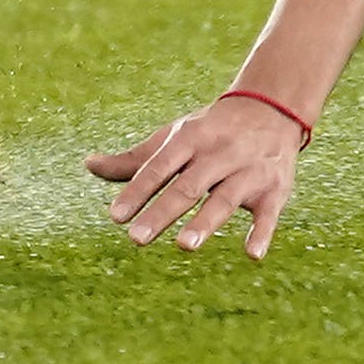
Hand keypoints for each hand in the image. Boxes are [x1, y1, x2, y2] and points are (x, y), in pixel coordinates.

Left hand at [84, 95, 302, 257]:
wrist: (271, 109)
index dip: (136, 191)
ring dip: (205, 222)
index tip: (114, 217)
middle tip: (136, 239)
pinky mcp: (275, 189)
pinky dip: (262, 232)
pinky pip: (269, 213)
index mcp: (189, 138)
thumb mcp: (173, 137)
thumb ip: (135, 159)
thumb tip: (89, 165)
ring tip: (184, 245)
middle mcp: (218, 153)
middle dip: (162, 212)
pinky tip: (252, 254)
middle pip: (187, 186)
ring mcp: (248, 171)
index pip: (158, 167)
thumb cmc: (210, 131)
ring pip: (224, 198)